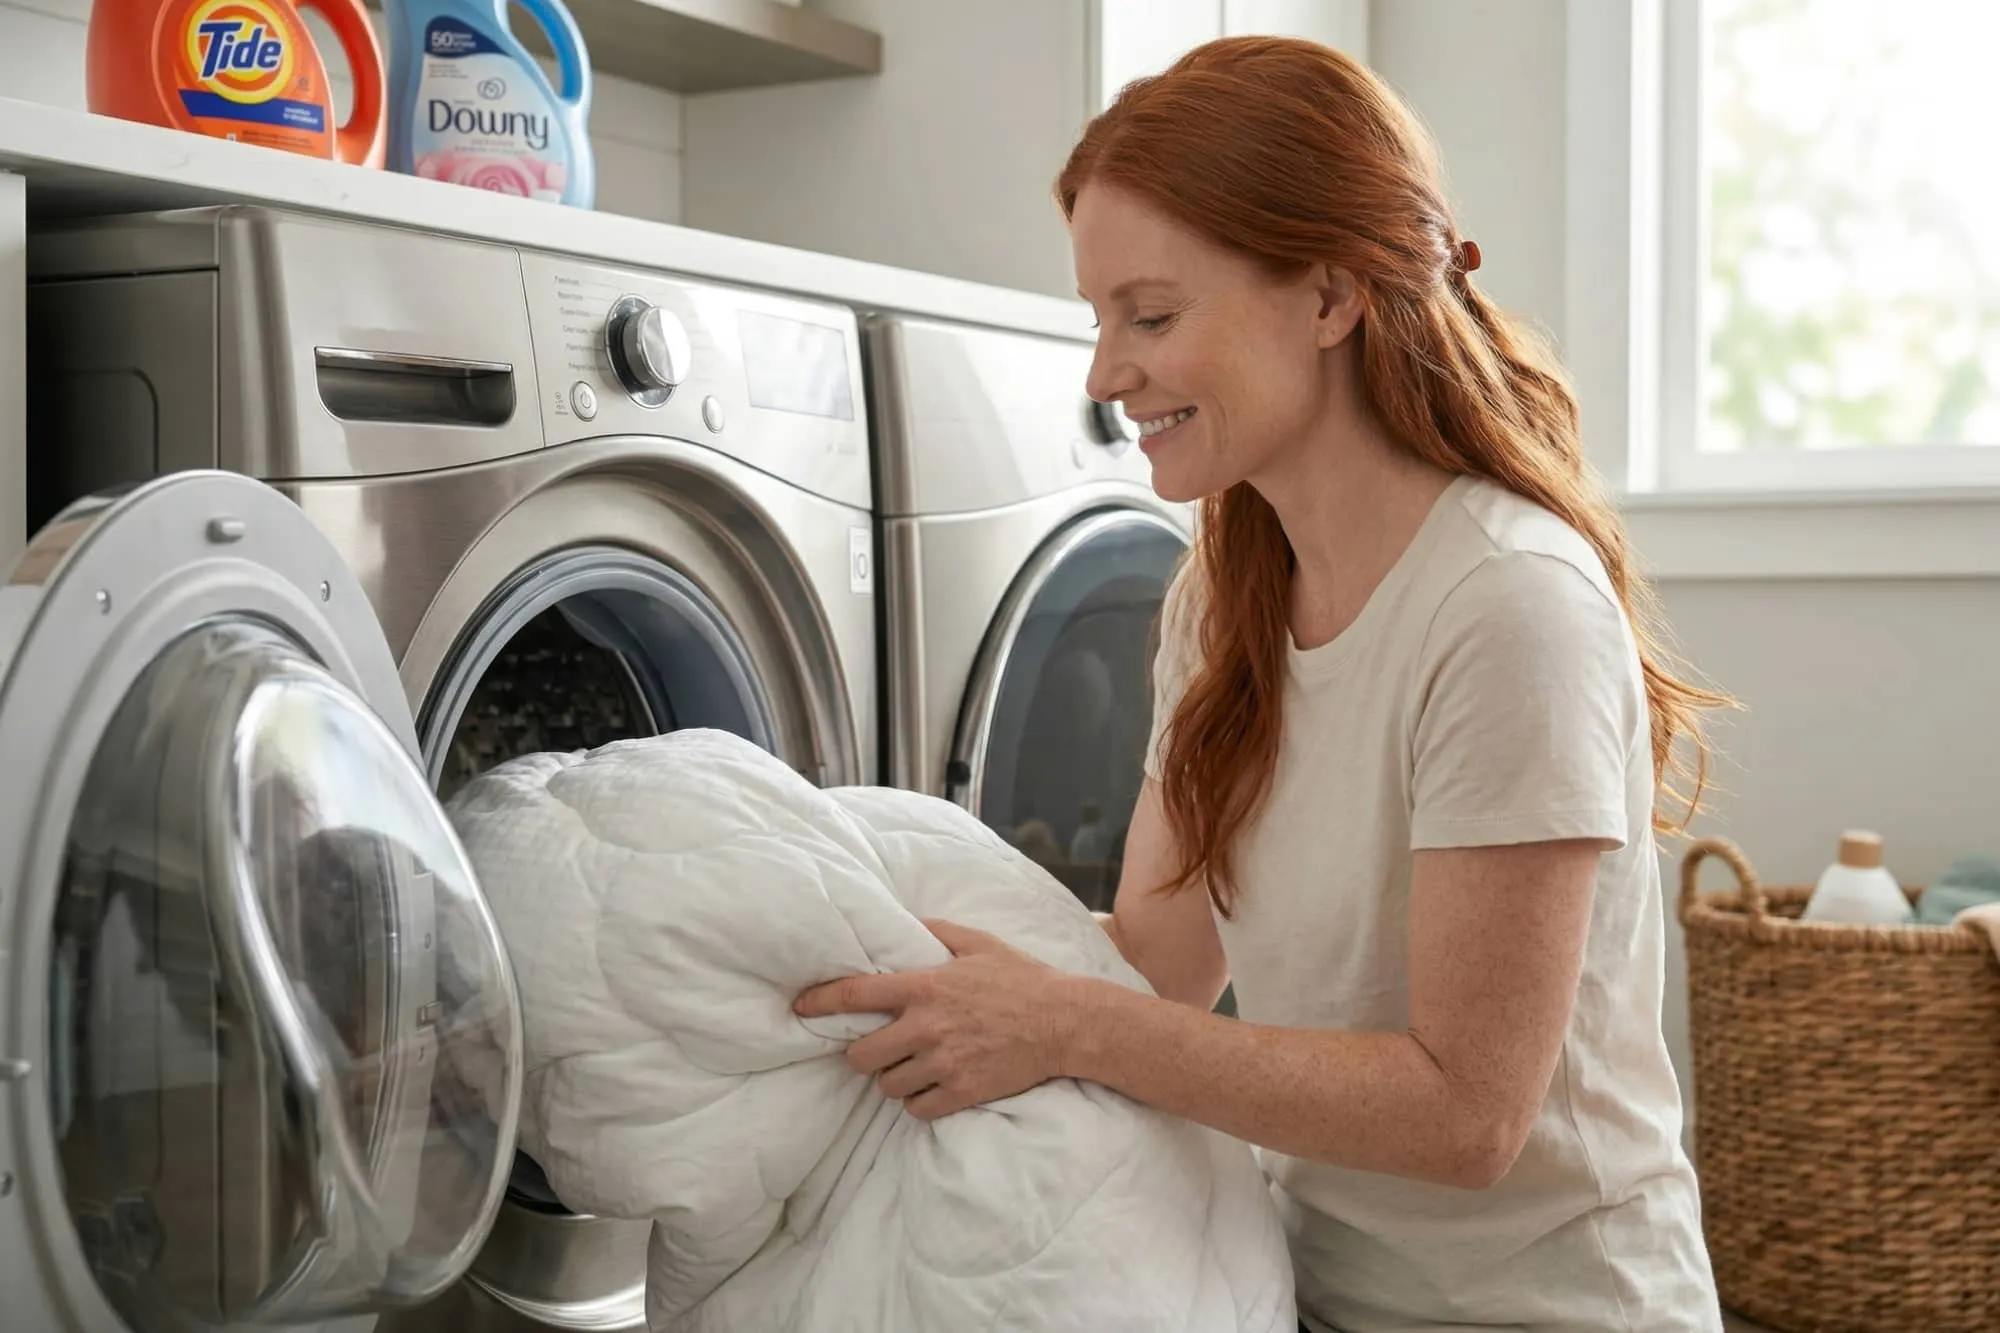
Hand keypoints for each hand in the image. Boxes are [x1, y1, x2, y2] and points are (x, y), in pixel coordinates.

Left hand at [793, 919, 1083, 1120]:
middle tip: (876, 1049)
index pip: (856, 995)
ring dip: (892, 1079)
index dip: (820, 1002)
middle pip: (861, 1055)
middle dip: (861, 1054)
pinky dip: (918, 1102)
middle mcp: (927, 1026)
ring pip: (888, 1086)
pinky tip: (930, 1088)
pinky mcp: (962, 1091)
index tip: (798, 1008)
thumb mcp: (979, 943)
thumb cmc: (1022, 977)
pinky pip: (917, 1109)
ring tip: (910, 1067)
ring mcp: (944, 1062)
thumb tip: (905, 923)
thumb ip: (937, 932)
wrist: (1065, 1022)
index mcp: (926, 987)